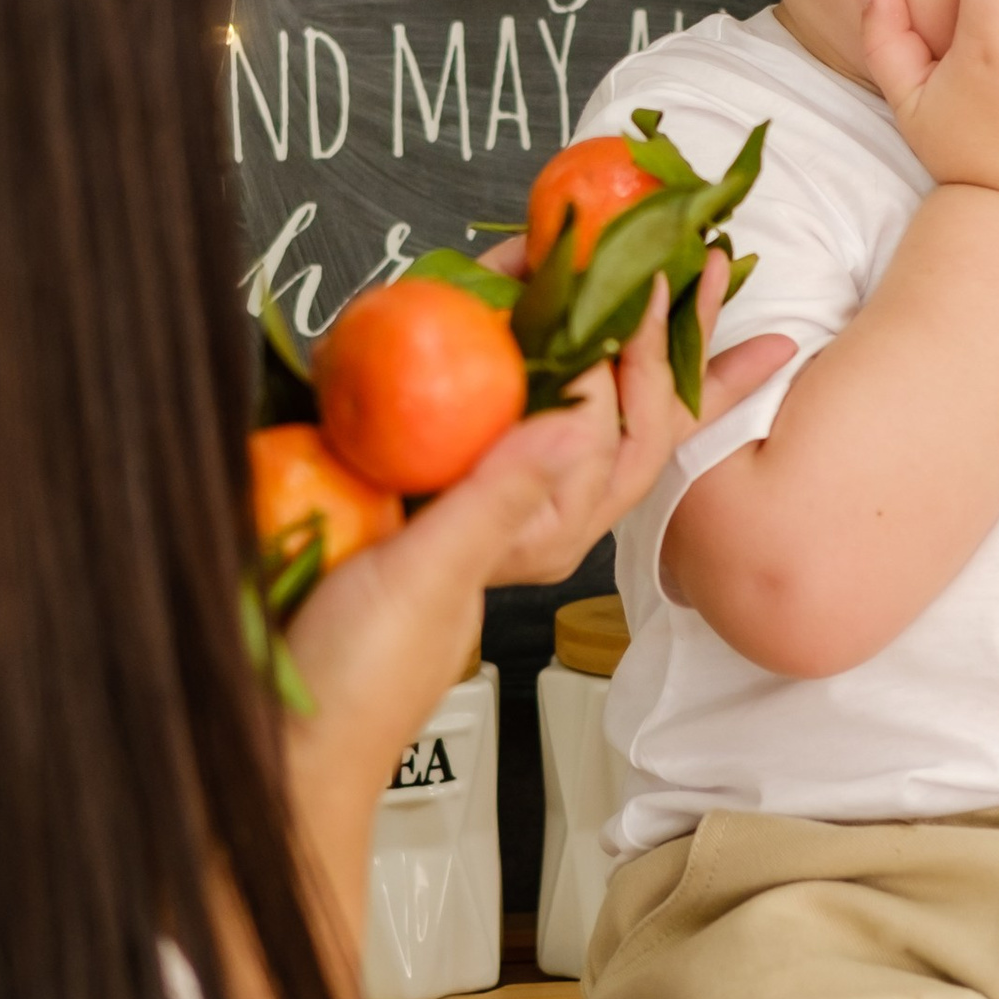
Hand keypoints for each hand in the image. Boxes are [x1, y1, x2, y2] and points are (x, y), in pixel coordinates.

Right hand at [279, 256, 791, 834]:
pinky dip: (531, 357)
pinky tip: (541, 324)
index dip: (641, 350)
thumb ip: (495, 498)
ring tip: (665, 279)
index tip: (649, 278)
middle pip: (627, 415)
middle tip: (712, 265)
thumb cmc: (355, 676)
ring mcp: (484, 501)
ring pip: (576, 407)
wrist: (286, 734)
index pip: (618, 427)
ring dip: (621, 343)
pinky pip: (505, 411)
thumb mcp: (423, 578)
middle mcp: (529, 514)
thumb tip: (574, 416)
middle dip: (674, 344)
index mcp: (545, 531)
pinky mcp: (433, 491)